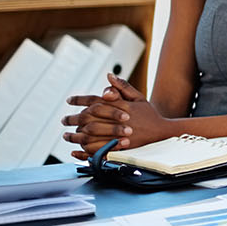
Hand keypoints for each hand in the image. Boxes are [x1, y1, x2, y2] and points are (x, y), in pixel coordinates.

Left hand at [62, 73, 177, 158]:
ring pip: (90, 135)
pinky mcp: (120, 148)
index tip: (69, 100)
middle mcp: (119, 120)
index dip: (80, 99)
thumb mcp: (138, 98)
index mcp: (122, 106)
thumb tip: (108, 75)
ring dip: (75, 136)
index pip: (96, 100)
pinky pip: (97, 150)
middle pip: (89, 118)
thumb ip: (123, 87)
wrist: (162, 133)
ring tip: (67, 136)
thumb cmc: (149, 115)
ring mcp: (119, 135)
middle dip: (73, 119)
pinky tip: (76, 150)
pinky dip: (84, 151)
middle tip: (64, 120)